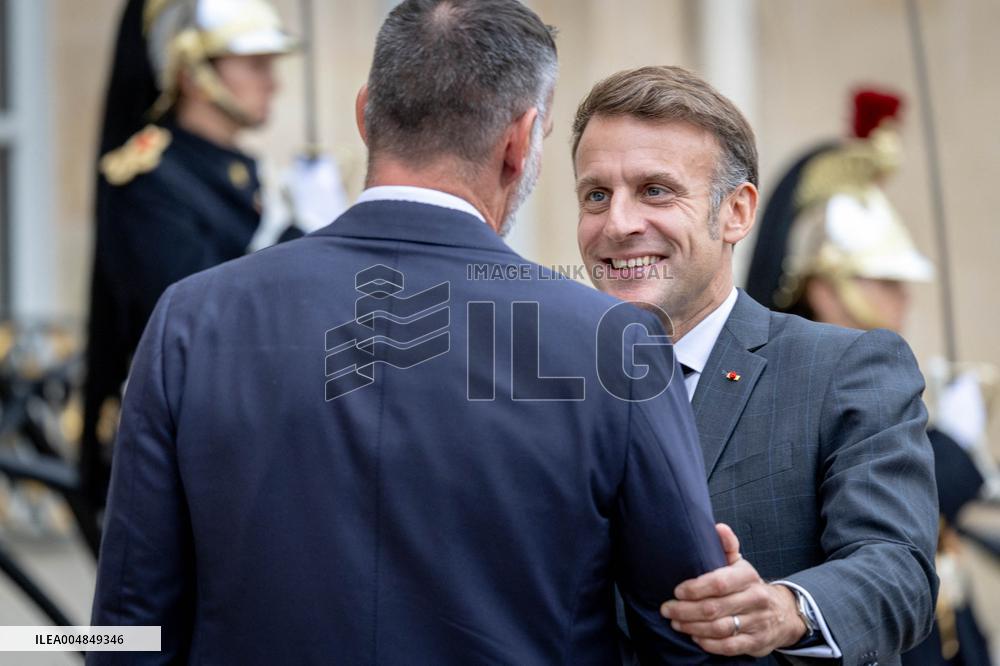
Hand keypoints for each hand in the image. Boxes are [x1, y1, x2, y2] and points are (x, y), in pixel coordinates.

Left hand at [660, 523, 806, 657]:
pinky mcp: (756, 642)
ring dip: (693, 627)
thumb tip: (718, 527)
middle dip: (685, 610)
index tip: (676, 591)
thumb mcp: (740, 564)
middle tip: (667, 609)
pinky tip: (695, 637)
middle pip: (714, 608)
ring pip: (719, 628)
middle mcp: (755, 599)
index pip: (719, 582)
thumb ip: (727, 546)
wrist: (783, 613)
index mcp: (748, 576)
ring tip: (676, 623)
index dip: (695, 588)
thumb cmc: (749, 586)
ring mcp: (757, 622)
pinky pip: (729, 647)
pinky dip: (709, 643)